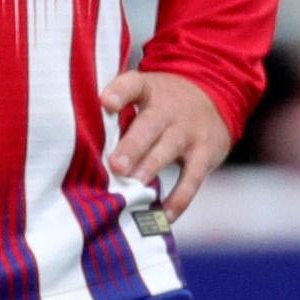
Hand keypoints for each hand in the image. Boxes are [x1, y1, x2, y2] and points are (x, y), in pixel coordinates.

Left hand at [106, 67, 235, 231]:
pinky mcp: (205, 154)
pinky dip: (178, 199)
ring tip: (135, 186)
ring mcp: (188, 132)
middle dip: (133, 146)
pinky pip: (192, 180)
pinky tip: (162, 214)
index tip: (105, 102)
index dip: (119, 92)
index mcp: (148, 90)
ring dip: (151, 168)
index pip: (133, 84)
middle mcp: (169, 108)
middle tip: (116, 165)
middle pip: (150, 124)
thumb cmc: (164, 103)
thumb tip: (82, 148)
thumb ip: (119, 112)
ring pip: (168, 150)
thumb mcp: (145, 94)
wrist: (217, 97)